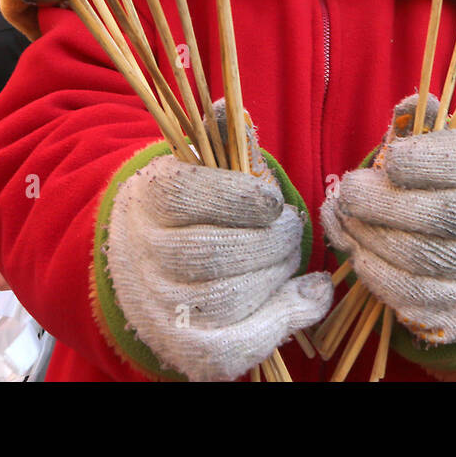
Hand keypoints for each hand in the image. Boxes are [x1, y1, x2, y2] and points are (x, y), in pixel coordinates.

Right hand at [104, 145, 331, 381]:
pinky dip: (282, 321)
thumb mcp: (198, 169)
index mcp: (148, 201)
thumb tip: (230, 107)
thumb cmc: (190, 210)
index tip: (270, 201)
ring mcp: (161, 308)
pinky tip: (310, 296)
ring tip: (288, 256)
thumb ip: (221, 141)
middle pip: (213, 252)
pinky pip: (234, 346)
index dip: (238, 197)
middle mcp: (145, 258)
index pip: (185, 195)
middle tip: (289, 229)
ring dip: (278, 275)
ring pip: (227, 298)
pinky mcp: (184, 349)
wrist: (144, 265)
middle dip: (270, 240)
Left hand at [321, 95, 455, 344]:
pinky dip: (382, 280)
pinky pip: (423, 301)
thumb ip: (425, 124)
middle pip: (449, 217)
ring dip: (376, 241)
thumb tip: (409, 104)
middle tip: (350, 191)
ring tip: (346, 221)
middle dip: (387, 204)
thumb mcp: (450, 144)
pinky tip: (361, 255)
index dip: (427, 161)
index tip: (390, 158)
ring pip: (431, 262)